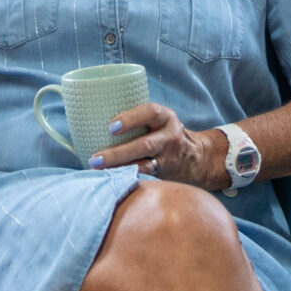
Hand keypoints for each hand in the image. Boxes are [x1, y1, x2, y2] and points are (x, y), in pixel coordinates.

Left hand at [91, 100, 227, 189]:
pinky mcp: (165, 174)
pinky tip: (111, 179)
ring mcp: (168, 157)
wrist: (198, 157)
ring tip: (97, 170)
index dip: (130, 118)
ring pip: (144, 165)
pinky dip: (127, 177)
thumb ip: (136, 118)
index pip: (150, 112)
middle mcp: (169, 136)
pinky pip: (146, 177)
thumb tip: (92, 115)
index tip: (110, 127)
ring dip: (118, 168)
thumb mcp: (159, 120)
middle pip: (144, 145)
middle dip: (117, 153)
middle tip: (94, 158)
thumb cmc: (164, 133)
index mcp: (165, 117)